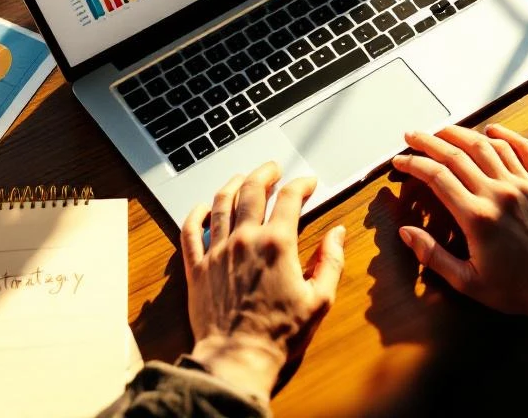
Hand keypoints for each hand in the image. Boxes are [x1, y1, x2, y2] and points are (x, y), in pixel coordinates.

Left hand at [180, 162, 345, 404]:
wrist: (238, 358)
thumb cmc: (279, 334)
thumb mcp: (319, 299)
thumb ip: (331, 261)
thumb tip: (337, 234)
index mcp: (277, 244)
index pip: (289, 198)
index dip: (301, 184)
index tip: (307, 183)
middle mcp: (245, 239)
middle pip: (252, 190)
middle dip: (265, 173)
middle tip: (273, 168)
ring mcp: (218, 251)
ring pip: (221, 202)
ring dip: (233, 184)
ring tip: (242, 177)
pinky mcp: (197, 267)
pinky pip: (190, 230)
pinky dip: (195, 213)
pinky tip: (202, 205)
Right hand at [392, 125, 527, 320]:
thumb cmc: (518, 288)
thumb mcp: (468, 281)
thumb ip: (433, 256)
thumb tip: (406, 232)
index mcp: (477, 217)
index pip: (437, 177)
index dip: (414, 164)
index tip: (400, 161)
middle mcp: (499, 194)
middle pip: (457, 155)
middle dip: (429, 142)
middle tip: (413, 136)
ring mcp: (524, 185)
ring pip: (488, 146)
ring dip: (462, 134)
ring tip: (444, 130)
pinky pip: (525, 150)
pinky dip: (508, 136)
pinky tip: (493, 130)